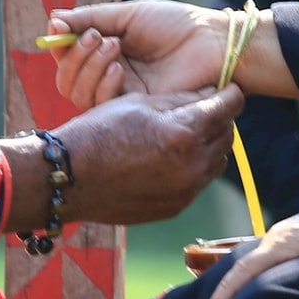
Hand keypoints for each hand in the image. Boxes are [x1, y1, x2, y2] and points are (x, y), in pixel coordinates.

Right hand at [1, 86, 245, 231]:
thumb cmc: (98, 132)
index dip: (230, 95)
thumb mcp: (139, 104)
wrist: (68, 179)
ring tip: (188, 133)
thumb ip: (180, 100)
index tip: (229, 89)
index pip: (227, 108)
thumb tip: (208, 95)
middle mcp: (191, 166)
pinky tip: (172, 157)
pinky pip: (197, 184)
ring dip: (209, 146)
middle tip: (207, 108)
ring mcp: (184, 192)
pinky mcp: (173, 209)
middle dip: (220, 120)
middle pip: (226, 137)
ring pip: (215, 163)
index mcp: (183, 134)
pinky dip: (193, 168)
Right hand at [47, 0, 227, 108]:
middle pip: (67, 80)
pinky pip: (101, 107)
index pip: (69, 58)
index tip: (57, 29)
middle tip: (95, 38)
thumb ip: (91, 18)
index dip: (60, 46)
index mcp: (107, 54)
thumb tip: (53, 21)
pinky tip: (120, 69)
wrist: (210, 42)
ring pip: (79, 95)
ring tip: (113, 46)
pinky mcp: (134, 113)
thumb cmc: (174, 24)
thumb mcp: (128, 16)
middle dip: (73, 58)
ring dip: (88, 67)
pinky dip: (102, 85)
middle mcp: (110, 78)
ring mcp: (122, 96)